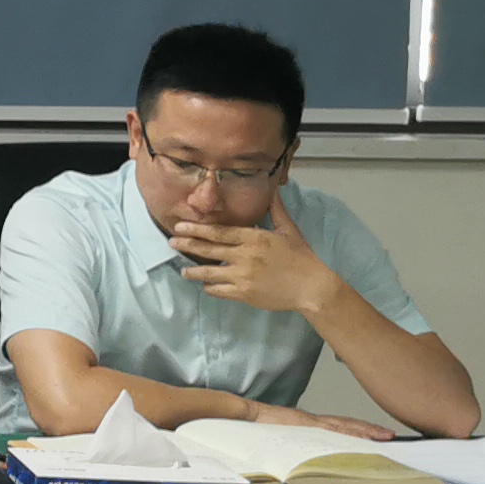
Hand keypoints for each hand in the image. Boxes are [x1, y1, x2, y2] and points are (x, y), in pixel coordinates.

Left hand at [169, 210, 340, 317]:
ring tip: (183, 270)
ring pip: (209, 273)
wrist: (312, 287)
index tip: (180, 227)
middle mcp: (244, 256)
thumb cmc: (301, 257)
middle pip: (209, 249)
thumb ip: (276, 210)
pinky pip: (219, 290)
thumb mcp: (288, 230)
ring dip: (194, 271)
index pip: (219, 232)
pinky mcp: (244, 294)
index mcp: (254, 238)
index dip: (197, 230)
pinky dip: (210, 287)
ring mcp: (243, 276)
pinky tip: (205, 285)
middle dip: (188, 245)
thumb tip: (273, 189)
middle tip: (171, 242)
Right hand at [246, 401, 394, 441]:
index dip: (362, 429)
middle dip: (370, 430)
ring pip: (342, 426)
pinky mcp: (303, 424)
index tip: (380, 435)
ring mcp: (310, 422)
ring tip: (382, 437)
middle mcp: (314, 422)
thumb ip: (299, 443)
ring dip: (363, 431)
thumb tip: (313, 455)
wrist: (244, 415)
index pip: (342, 426)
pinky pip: (328, 429)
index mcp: (311, 425)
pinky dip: (345, 432)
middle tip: (391, 436)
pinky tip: (357, 437)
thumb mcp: (284, 437)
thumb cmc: (260, 428)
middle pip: (348, 424)